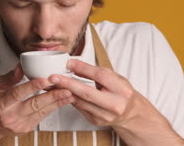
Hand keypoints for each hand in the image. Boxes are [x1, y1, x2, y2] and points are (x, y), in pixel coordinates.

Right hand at [0, 64, 73, 144]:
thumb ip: (10, 76)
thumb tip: (21, 64)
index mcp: (0, 104)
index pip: (18, 93)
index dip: (33, 86)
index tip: (46, 79)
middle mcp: (10, 116)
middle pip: (34, 104)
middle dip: (52, 96)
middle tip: (66, 88)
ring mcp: (19, 124)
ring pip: (41, 112)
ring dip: (57, 102)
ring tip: (69, 93)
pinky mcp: (26, 129)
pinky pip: (42, 117)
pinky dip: (53, 108)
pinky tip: (62, 101)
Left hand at [49, 59, 183, 145]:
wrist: (130, 113)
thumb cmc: (120, 91)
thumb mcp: (115, 77)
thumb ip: (97, 72)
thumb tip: (74, 65)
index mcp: (121, 89)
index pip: (100, 76)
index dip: (83, 69)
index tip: (69, 63)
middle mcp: (115, 104)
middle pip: (87, 92)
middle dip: (68, 84)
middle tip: (53, 77)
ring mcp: (105, 115)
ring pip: (80, 102)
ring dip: (65, 91)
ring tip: (53, 83)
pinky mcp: (96, 121)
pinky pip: (80, 108)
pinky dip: (70, 98)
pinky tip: (62, 92)